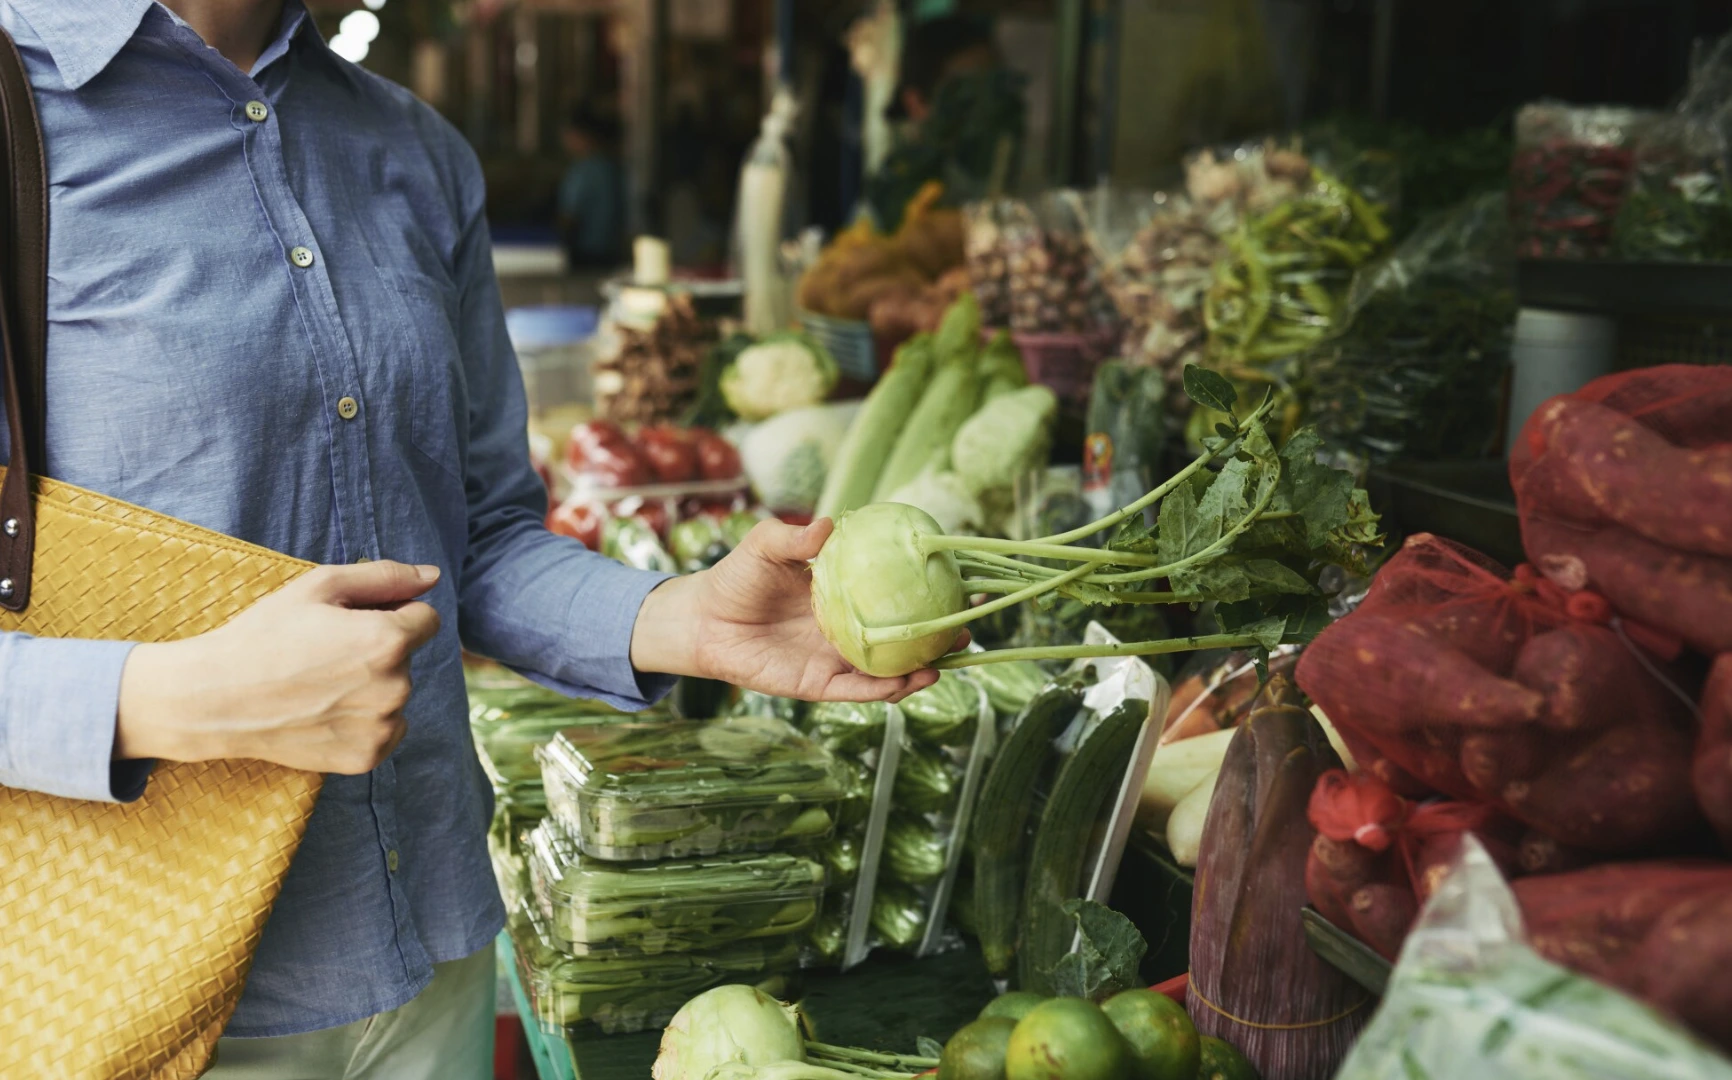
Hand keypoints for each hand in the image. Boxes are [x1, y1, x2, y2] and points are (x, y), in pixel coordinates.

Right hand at [116, 561, 442, 773]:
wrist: (216, 699)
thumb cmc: (265, 635)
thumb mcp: (320, 587)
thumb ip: (384, 577)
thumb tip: (433, 577)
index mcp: (389, 641)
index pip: (425, 619)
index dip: (390, 615)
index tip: (352, 624)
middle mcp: (395, 687)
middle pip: (407, 658)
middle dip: (377, 651)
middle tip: (324, 655)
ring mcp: (382, 726)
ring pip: (396, 694)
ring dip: (371, 687)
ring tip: (319, 685)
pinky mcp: (368, 757)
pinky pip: (387, 729)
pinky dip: (364, 721)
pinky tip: (325, 712)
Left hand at [631, 518, 961, 702]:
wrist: (701, 619)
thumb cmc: (736, 577)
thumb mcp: (766, 546)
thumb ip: (795, 537)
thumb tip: (829, 523)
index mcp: (844, 594)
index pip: (894, 591)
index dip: (927, 589)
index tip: (960, 581)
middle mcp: (847, 628)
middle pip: (903, 635)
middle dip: (939, 633)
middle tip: (969, 624)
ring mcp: (835, 658)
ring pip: (889, 668)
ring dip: (922, 666)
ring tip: (950, 657)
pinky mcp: (817, 685)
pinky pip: (857, 690)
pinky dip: (886, 689)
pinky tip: (911, 681)